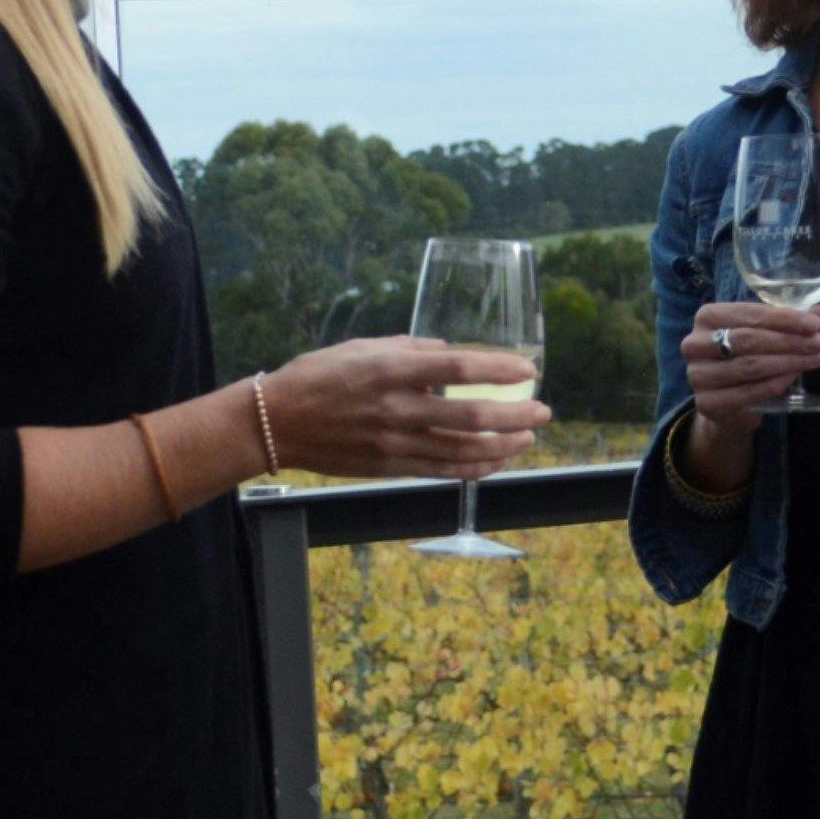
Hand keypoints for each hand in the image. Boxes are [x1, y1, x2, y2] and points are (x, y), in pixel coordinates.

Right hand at [260, 336, 551, 481]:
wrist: (277, 422)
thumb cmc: (318, 376)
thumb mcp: (362, 347)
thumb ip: (409, 349)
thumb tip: (449, 352)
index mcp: (390, 371)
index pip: (456, 368)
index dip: (496, 369)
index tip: (526, 369)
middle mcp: (396, 409)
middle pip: (469, 417)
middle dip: (514, 415)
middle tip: (542, 410)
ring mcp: (394, 443)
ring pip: (461, 451)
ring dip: (502, 445)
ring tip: (527, 437)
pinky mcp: (389, 467)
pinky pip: (441, 471)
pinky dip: (474, 468)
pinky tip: (496, 462)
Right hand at [681, 301, 819, 428]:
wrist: (728, 404)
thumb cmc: (748, 357)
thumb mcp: (769, 334)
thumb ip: (793, 323)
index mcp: (707, 316)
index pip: (749, 313)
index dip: (784, 318)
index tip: (815, 323)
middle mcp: (694, 343)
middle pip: (749, 339)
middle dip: (789, 340)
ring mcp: (697, 375)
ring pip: (750, 366)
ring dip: (788, 362)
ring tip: (816, 358)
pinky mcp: (706, 403)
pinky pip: (748, 393)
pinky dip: (775, 383)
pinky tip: (795, 376)